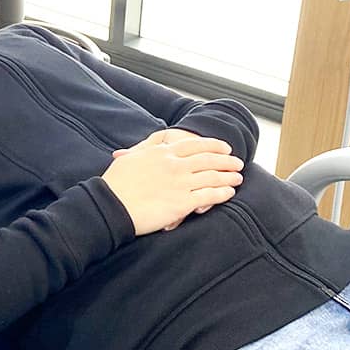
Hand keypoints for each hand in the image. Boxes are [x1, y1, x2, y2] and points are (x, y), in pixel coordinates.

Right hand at [102, 135, 243, 235]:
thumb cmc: (116, 183)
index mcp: (162, 153)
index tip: (225, 147)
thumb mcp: (130, 157)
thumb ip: (147, 148)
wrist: (111, 204)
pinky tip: (229, 193)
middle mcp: (174, 165)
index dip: (213, 145)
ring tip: (238, 178)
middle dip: (226, 160)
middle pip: (208, 159)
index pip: (195, 144)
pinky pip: (209, 196)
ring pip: (212, 177)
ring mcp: (179, 183)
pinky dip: (222, 193)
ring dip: (228, 176)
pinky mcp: (182, 203)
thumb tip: (158, 145)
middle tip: (238, 162)